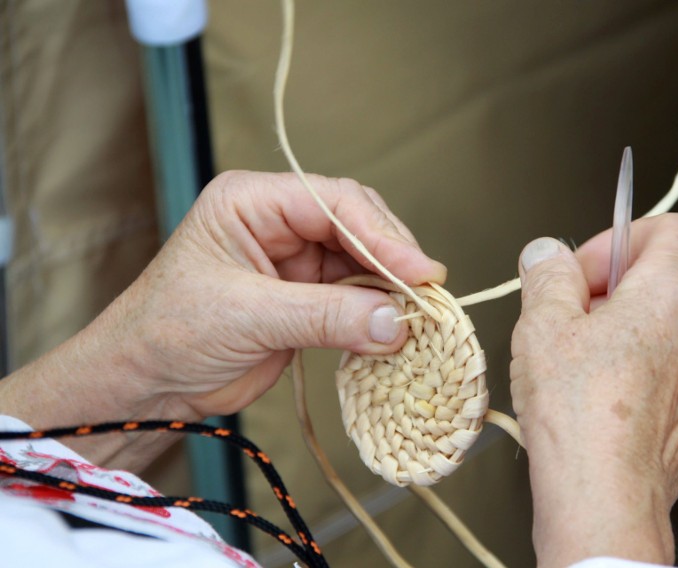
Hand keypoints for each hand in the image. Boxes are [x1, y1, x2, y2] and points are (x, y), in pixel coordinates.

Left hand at [0, 171, 445, 468]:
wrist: (146, 385)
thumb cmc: (170, 333)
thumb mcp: (248, 316)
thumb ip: (325, 315)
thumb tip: (395, 321)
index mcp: (253, 201)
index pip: (333, 201)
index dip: (381, 233)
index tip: (418, 271)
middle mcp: (278, 223)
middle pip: (356, 225)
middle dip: (392, 258)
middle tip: (427, 294)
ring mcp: (295, 261)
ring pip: (362, 262)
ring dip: (390, 290)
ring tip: (417, 317)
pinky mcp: (306, 299)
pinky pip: (354, 298)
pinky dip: (376, 315)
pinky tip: (393, 331)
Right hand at [510, 214, 677, 566]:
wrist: (603, 500)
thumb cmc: (577, 416)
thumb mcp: (542, 325)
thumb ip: (549, 276)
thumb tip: (548, 255)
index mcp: (670, 298)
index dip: (628, 238)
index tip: (591, 270)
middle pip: (664, 286)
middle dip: (613, 294)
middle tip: (569, 320)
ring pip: (666, 336)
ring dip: (624, 339)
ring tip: (577, 369)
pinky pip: (670, 382)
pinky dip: (637, 381)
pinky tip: (597, 405)